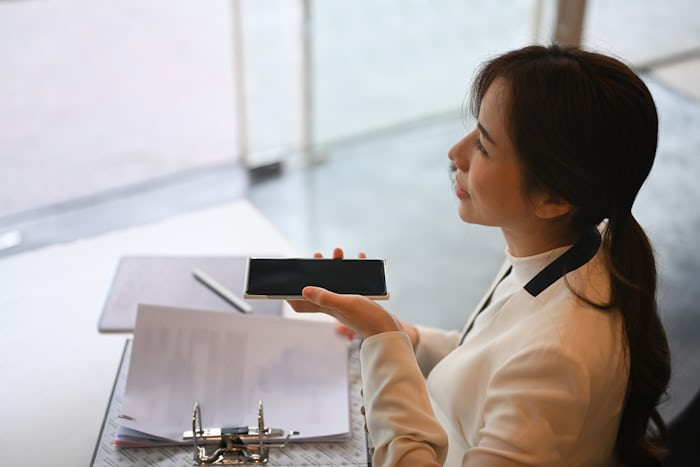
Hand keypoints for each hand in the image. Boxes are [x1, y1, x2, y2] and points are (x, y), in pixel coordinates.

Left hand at [287, 248, 402, 339]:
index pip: (303, 302)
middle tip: (318, 256)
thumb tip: (304, 289)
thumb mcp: (344, 305)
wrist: (390, 331)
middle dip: (318, 270)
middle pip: (320, 285)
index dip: (292, 294)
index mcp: (327, 307)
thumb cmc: (367, 320)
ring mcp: (348, 301)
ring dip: (338, 265)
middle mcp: (335, 304)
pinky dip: (357, 268)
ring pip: (338, 280)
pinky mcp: (362, 298)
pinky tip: (360, 257)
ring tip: (338, 252)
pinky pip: (356, 280)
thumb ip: (325, 297)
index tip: (286, 281)